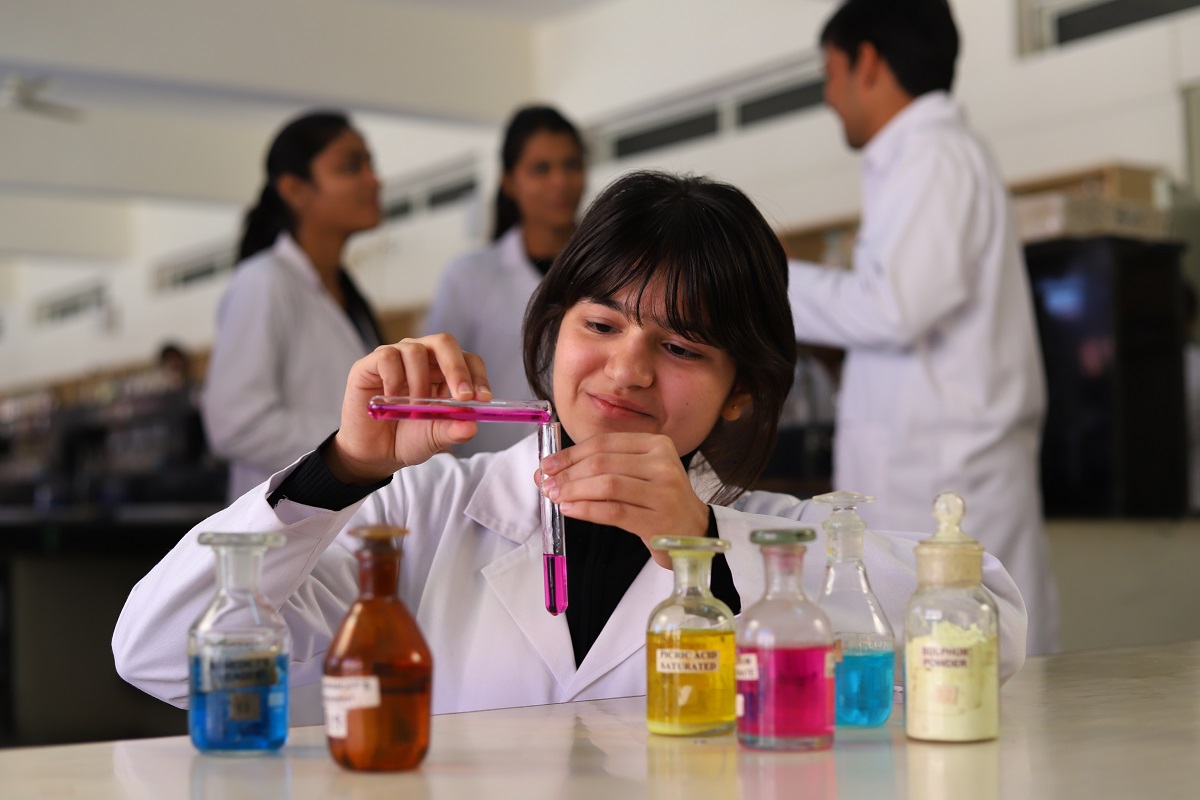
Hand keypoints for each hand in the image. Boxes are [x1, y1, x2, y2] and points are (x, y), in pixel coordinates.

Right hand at [325, 335, 491, 482]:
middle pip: (445, 343)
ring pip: (416, 350)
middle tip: (462, 397)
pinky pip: (388, 357)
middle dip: (457, 369)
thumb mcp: (436, 437)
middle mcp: (422, 358)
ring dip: (420, 382)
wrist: (375, 453)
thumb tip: (472, 425)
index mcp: (443, 372)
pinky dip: (394, 380)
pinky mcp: (370, 363)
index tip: (483, 398)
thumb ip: (454, 430)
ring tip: (414, 407)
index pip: (467, 359)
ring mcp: (396, 357)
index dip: (477, 375)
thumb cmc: (408, 438)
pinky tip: (392, 399)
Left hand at [537, 432, 708, 568]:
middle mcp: (662, 464)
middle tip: (546, 484)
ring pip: (606, 485)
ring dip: (573, 491)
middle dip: (567, 474)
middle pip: (602, 463)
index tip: (547, 465)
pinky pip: (613, 511)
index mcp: (656, 444)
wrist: (694, 531)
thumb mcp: (641, 473)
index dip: (570, 454)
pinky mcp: (658, 519)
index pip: (604, 443)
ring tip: (556, 497)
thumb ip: (604, 466)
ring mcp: (663, 492)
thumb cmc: (659, 501)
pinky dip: (586, 510)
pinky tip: (570, 510)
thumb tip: (554, 469)